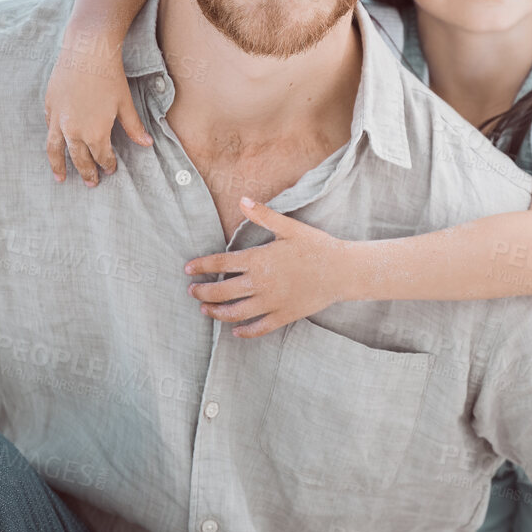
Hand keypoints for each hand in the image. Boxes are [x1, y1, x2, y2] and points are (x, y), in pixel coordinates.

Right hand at [44, 31, 152, 185]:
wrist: (87, 51)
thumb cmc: (110, 76)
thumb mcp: (125, 104)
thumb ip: (134, 127)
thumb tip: (147, 144)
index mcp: (95, 133)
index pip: (101, 157)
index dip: (107, 165)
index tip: (110, 170)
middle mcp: (73, 130)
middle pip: (79, 158)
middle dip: (86, 172)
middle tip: (91, 184)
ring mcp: (58, 119)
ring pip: (56, 149)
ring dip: (58, 166)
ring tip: (60, 178)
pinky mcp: (49, 105)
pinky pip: (49, 128)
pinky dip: (53, 139)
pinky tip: (55, 144)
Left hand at [184, 198, 351, 336]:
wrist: (343, 270)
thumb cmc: (317, 246)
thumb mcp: (290, 227)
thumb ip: (264, 215)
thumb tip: (242, 199)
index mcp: (259, 260)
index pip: (220, 263)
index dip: (201, 266)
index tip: (188, 269)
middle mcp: (260, 283)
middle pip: (221, 291)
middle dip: (202, 292)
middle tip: (192, 291)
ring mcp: (271, 302)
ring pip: (235, 313)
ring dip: (216, 312)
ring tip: (205, 310)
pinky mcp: (284, 315)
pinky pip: (259, 328)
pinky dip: (245, 331)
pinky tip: (235, 331)